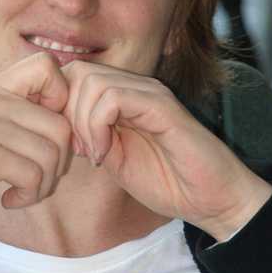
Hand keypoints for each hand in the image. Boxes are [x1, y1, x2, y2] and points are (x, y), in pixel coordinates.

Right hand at [0, 53, 71, 226]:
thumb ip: (12, 116)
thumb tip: (65, 127)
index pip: (50, 66)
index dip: (63, 101)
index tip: (47, 137)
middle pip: (61, 125)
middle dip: (59, 163)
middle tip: (37, 182)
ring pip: (51, 154)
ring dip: (44, 185)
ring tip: (22, 193)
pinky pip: (32, 175)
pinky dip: (28, 195)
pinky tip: (8, 200)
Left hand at [62, 61, 271, 240]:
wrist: (211, 199)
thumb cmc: (167, 181)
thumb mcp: (113, 158)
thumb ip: (89, 136)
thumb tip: (59, 125)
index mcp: (123, 96)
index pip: (73, 76)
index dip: (59, 107)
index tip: (68, 144)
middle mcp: (136, 87)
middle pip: (78, 72)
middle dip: (66, 112)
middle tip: (78, 149)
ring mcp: (150, 93)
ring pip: (92, 82)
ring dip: (82, 122)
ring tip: (93, 153)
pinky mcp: (162, 106)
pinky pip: (114, 98)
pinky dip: (97, 126)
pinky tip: (104, 154)